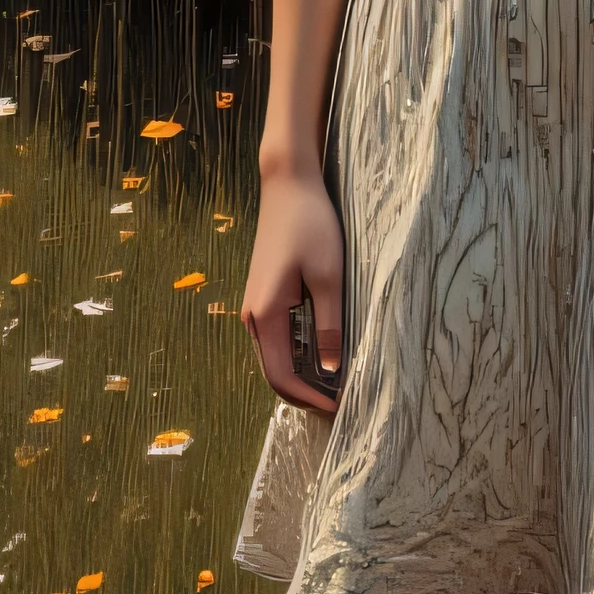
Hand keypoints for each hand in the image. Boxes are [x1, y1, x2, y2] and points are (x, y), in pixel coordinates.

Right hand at [242, 156, 345, 416]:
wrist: (287, 185)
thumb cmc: (311, 225)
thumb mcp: (328, 277)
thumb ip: (329, 326)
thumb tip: (332, 371)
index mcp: (265, 315)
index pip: (281, 376)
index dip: (309, 398)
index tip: (339, 407)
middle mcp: (252, 316)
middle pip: (274, 371)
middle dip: (304, 392)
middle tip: (340, 400)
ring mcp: (255, 305)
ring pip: (274, 355)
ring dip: (301, 374)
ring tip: (336, 382)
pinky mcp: (263, 295)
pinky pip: (276, 337)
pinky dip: (297, 353)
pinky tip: (322, 351)